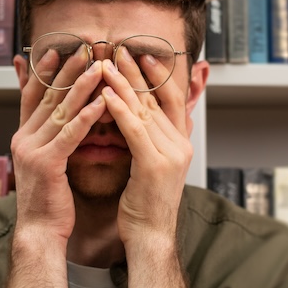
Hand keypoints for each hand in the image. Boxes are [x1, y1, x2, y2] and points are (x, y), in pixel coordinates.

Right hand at [10, 48, 106, 244]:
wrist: (39, 232)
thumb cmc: (48, 201)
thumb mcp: (45, 163)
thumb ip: (50, 139)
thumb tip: (59, 121)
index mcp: (22, 137)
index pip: (32, 96)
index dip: (43, 72)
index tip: (56, 50)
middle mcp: (23, 138)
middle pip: (47, 97)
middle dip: (66, 71)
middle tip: (84, 49)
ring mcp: (32, 150)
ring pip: (60, 110)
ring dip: (81, 86)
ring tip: (98, 67)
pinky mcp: (47, 163)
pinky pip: (70, 134)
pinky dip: (86, 116)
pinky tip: (101, 103)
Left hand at [99, 51, 191, 252]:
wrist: (151, 237)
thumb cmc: (147, 205)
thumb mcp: (155, 167)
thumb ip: (154, 141)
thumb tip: (149, 120)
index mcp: (181, 143)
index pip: (171, 100)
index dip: (158, 76)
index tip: (142, 55)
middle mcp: (180, 144)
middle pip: (157, 99)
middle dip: (137, 73)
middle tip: (120, 49)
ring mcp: (170, 154)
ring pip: (145, 110)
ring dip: (124, 84)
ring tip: (106, 65)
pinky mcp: (154, 165)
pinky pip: (135, 130)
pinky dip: (120, 109)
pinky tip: (106, 94)